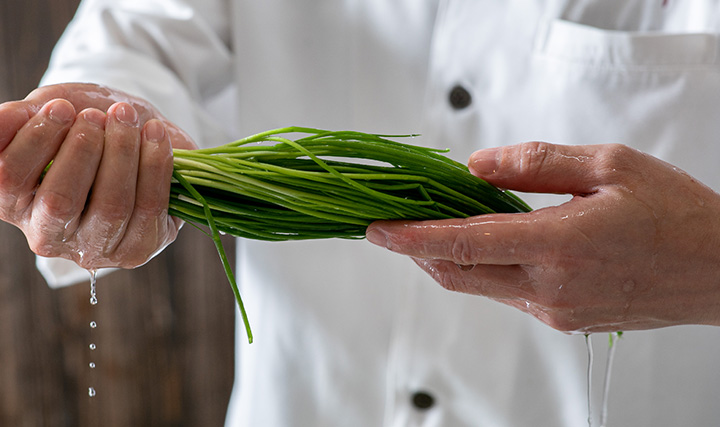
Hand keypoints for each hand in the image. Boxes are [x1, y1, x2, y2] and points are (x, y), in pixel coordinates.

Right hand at [0, 83, 196, 268]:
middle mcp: (49, 235)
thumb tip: (2, 118)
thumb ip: (21, 117)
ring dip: (121, 152)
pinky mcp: (138, 249)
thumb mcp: (49, 114)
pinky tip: (155, 133)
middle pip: (59, 200)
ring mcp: (95, 248)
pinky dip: (155, 164)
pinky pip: (149, 206)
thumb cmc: (87, 126)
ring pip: (111, 206)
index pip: (10, 179)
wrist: (139, 137)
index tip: (63, 106)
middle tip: (97, 115)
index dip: (36, 141)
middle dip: (82, 150)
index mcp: (15, 204)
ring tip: (126, 116)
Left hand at [366, 142, 719, 332]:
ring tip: (435, 227)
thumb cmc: (676, 215)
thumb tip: (476, 168)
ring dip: (450, 259)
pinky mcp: (564, 321)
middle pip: (458, 274)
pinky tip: (488, 245)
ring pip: (481, 285)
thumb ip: (536, 163)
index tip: (377, 230)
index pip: (464, 243)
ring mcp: (556, 311)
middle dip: (417, 252)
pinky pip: (509, 294)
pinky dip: (486, 268)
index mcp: (559, 245)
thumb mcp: (610, 165)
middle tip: (391, 227)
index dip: (413, 238)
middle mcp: (551, 287)